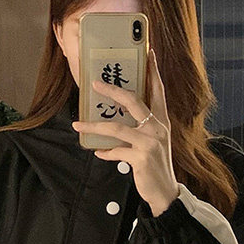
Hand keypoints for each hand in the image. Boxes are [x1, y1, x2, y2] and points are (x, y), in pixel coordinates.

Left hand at [71, 47, 178, 216]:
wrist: (165, 192)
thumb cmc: (156, 165)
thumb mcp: (152, 143)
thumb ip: (138, 129)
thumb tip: (114, 123)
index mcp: (161, 120)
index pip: (158, 90)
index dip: (153, 71)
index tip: (149, 52)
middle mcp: (157, 127)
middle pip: (132, 100)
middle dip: (112, 90)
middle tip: (94, 83)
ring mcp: (149, 142)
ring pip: (116, 127)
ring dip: (94, 127)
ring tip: (78, 125)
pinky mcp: (140, 157)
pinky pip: (115, 150)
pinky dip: (105, 152)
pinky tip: (98, 152)